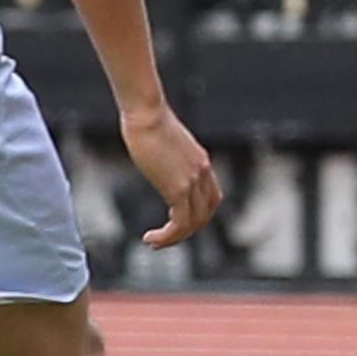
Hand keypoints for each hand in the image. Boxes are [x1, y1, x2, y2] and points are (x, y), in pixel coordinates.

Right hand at [118, 102, 220, 249]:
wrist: (146, 112)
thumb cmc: (146, 119)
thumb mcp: (162, 140)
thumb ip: (166, 154)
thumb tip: (154, 154)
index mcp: (201, 162)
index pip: (211, 198)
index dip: (198, 215)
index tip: (176, 222)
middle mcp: (202, 172)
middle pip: (206, 213)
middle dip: (187, 231)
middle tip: (164, 239)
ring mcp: (193, 180)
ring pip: (194, 223)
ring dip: (174, 238)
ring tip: (154, 243)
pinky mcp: (178, 187)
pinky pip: (180, 223)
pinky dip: (168, 236)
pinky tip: (151, 238)